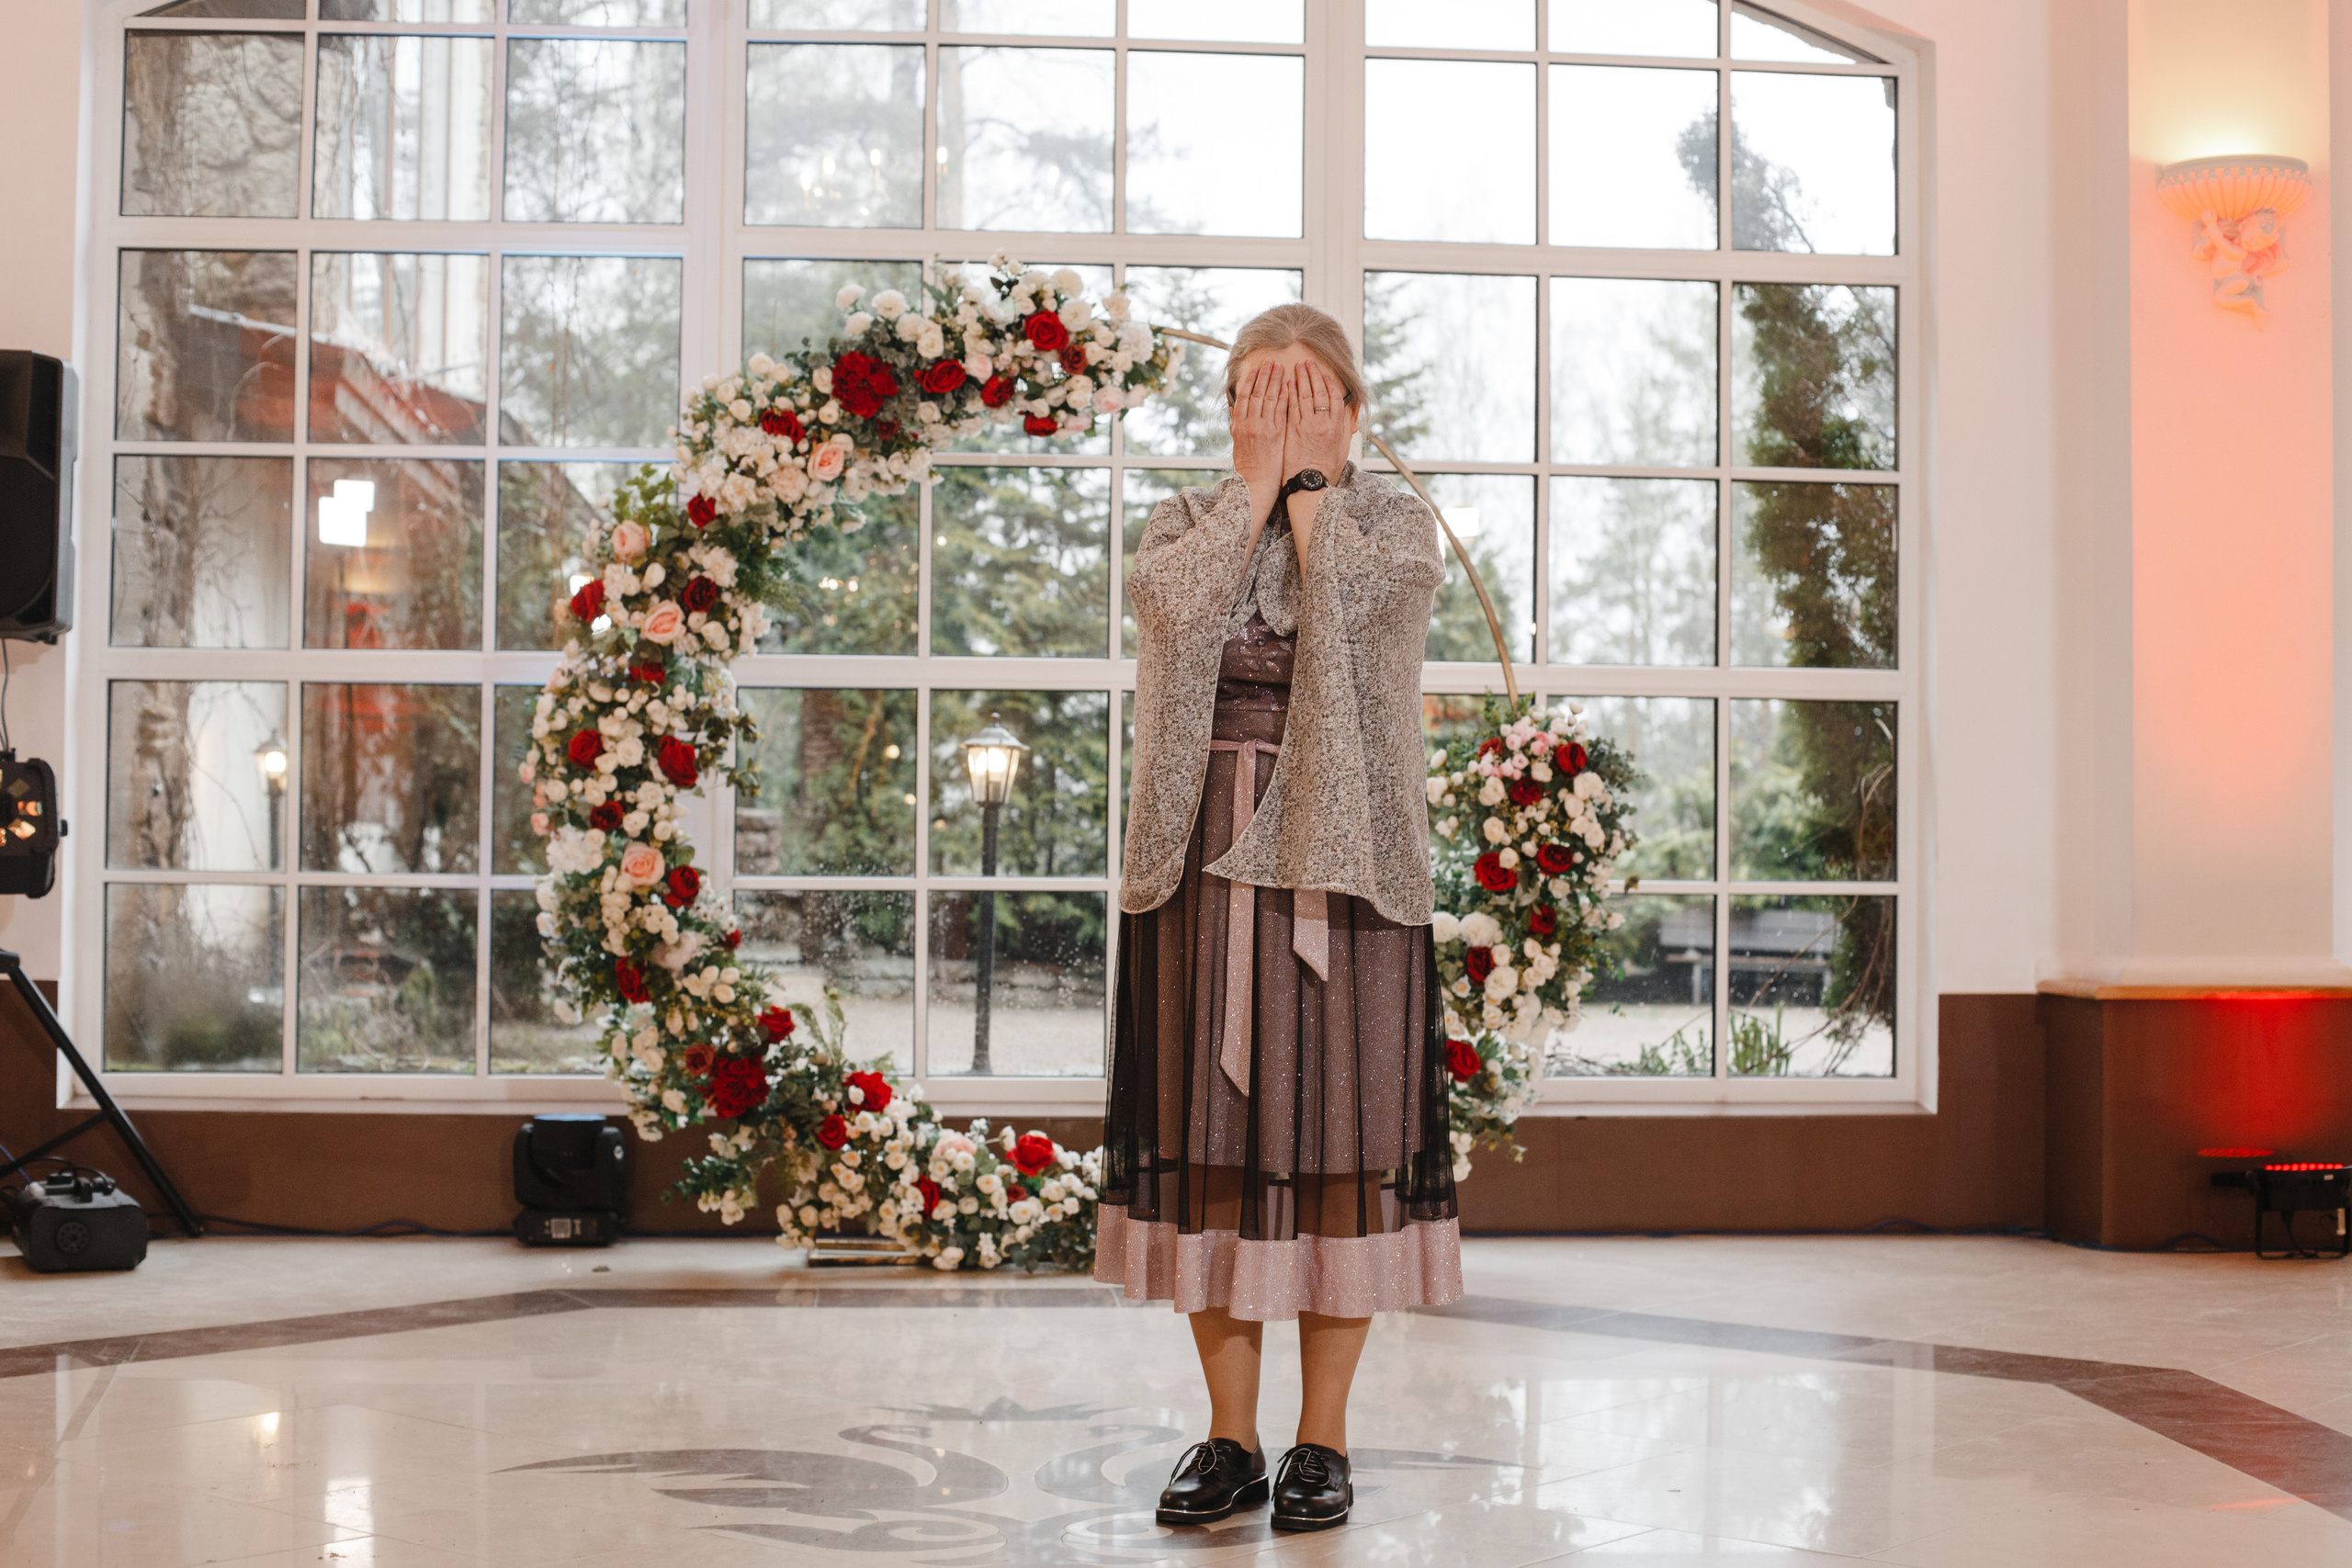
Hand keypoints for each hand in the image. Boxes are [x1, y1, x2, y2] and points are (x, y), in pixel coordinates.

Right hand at [1229, 357, 1290, 512]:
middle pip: (1257, 393)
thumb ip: (1235, 421)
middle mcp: (1250, 424)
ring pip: (1270, 399)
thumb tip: (1232, 405)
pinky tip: (1289, 386)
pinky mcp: (1276, 435)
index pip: (1244, 396)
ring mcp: (1263, 428)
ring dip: (1276, 381)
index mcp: (1239, 424)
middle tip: (1271, 361)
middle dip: (1265, 375)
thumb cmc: (1247, 463)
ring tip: (1282, 367)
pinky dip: (1284, 397)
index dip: (1251, 380)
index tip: (1256, 367)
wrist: (1255, 482)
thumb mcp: (1236, 440)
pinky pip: (1281, 411)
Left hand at [1282, 362, 1351, 483]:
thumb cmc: (1326, 469)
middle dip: (1313, 374)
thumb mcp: (1340, 448)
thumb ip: (1341, 429)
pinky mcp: (1292, 430)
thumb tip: (1342, 415)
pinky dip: (1289, 394)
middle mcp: (1323, 423)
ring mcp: (1307, 426)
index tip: (1324, 374)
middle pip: (1319, 392)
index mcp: (1337, 426)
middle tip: (1308, 362)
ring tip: (1297, 367)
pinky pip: (1291, 407)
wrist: (1309, 483)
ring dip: (1300, 379)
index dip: (1329, 383)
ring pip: (1304, 396)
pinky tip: (1287, 384)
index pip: (1334, 397)